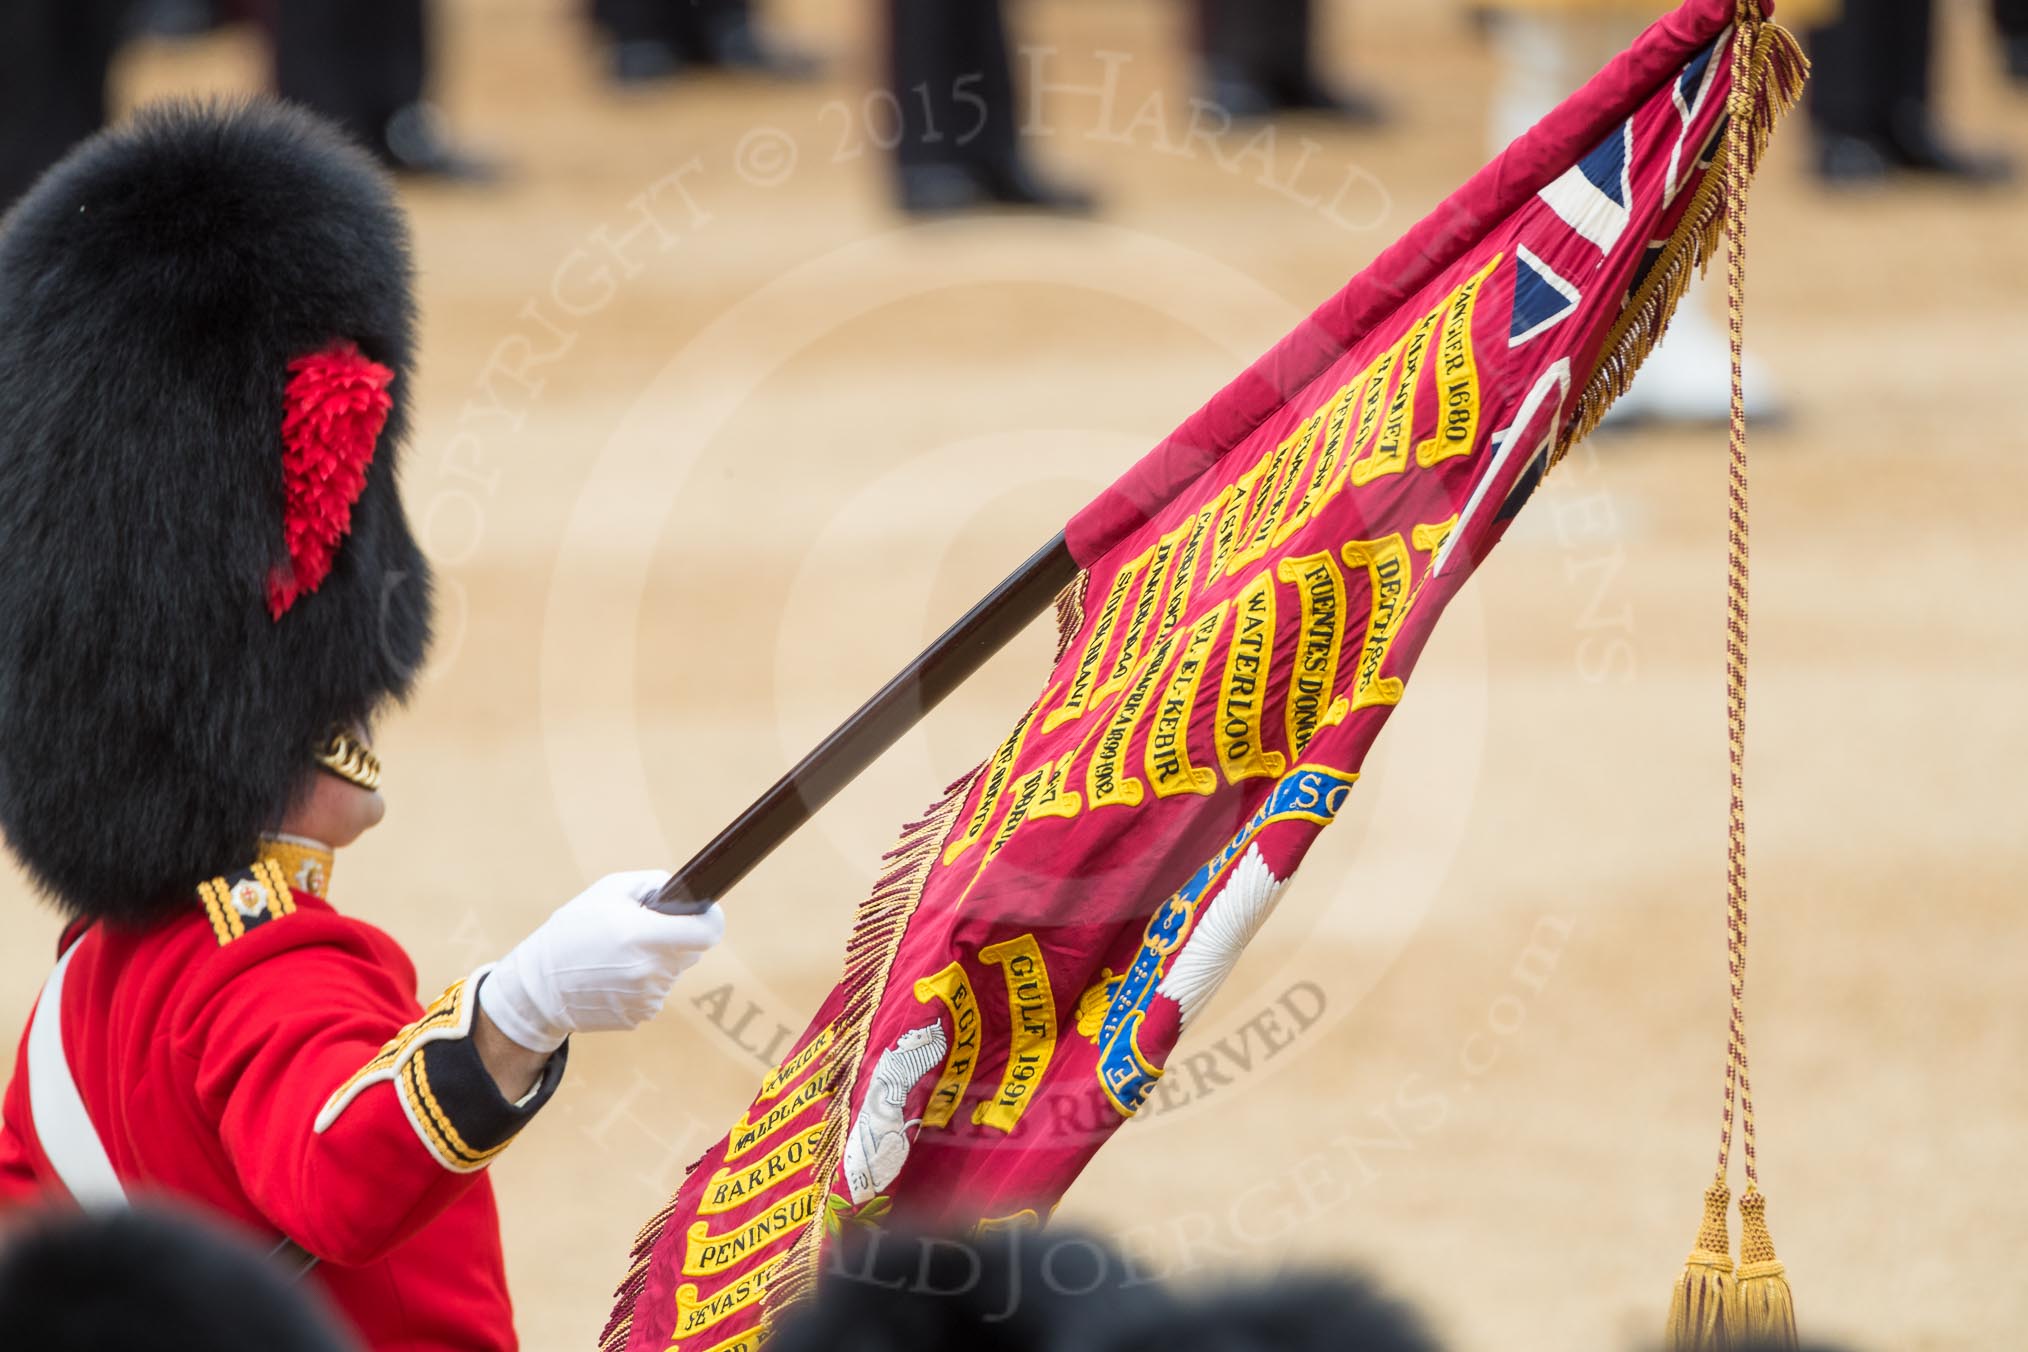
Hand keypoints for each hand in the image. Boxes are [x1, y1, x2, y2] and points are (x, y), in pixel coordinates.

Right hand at [477, 871, 724, 1054]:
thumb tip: (683, 890)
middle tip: (641, 932)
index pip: (708, 932)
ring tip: (618, 956)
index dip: (710, 920)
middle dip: (675, 938)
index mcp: (645, 936)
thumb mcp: (607, 891)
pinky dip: (642, 983)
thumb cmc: (571, 932)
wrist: (538, 987)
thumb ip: (652, 883)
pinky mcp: (639, 1017)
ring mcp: (646, 998)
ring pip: (672, 972)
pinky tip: (613, 977)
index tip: (703, 914)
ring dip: (656, 962)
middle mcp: (651, 970)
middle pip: (691, 951)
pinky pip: (654, 993)